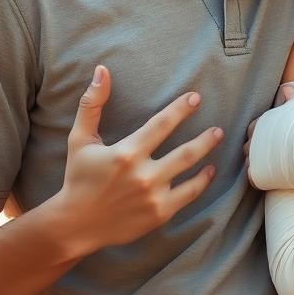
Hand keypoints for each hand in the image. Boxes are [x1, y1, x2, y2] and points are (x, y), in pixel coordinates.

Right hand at [54, 66, 220, 256]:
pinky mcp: (159, 213)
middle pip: (185, 151)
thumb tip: (101, 70)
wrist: (76, 224)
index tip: (195, 97)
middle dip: (205, 137)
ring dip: (206, 153)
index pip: (162, 124)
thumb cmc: (79, 178)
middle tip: (217, 127)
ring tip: (216, 139)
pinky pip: (189, 195)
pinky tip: (208, 171)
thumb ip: (91, 104)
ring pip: (190, 171)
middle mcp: (143, 174)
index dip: (181, 109)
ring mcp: (154, 196)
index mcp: (126, 153)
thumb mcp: (80, 139)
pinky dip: (202, 181)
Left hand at [243, 85, 293, 173]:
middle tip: (276, 158)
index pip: (253, 131)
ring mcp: (254, 157)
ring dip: (259, 166)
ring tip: (276, 170)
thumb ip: (290, 94)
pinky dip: (261, 179)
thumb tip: (286, 88)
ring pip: (250, 163)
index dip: (263, 137)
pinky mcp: (257, 174)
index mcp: (260, 122)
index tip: (276, 142)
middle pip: (248, 147)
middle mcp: (253, 138)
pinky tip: (275, 178)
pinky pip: (253, 178)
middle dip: (258, 152)